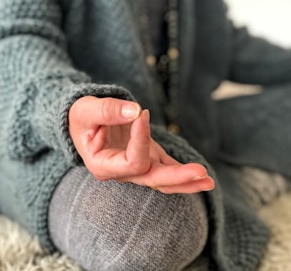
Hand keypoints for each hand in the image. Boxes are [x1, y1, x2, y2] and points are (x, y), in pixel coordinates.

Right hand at [68, 96, 214, 193]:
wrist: (84, 122)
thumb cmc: (82, 116)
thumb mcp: (87, 109)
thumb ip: (108, 110)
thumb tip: (136, 111)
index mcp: (103, 165)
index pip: (132, 160)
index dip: (141, 139)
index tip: (142, 113)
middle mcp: (122, 172)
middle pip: (153, 180)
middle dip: (178, 177)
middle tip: (201, 173)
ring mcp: (137, 167)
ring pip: (163, 181)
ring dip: (186, 180)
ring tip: (209, 181)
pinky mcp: (148, 159)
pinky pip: (167, 170)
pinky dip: (183, 172)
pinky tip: (202, 177)